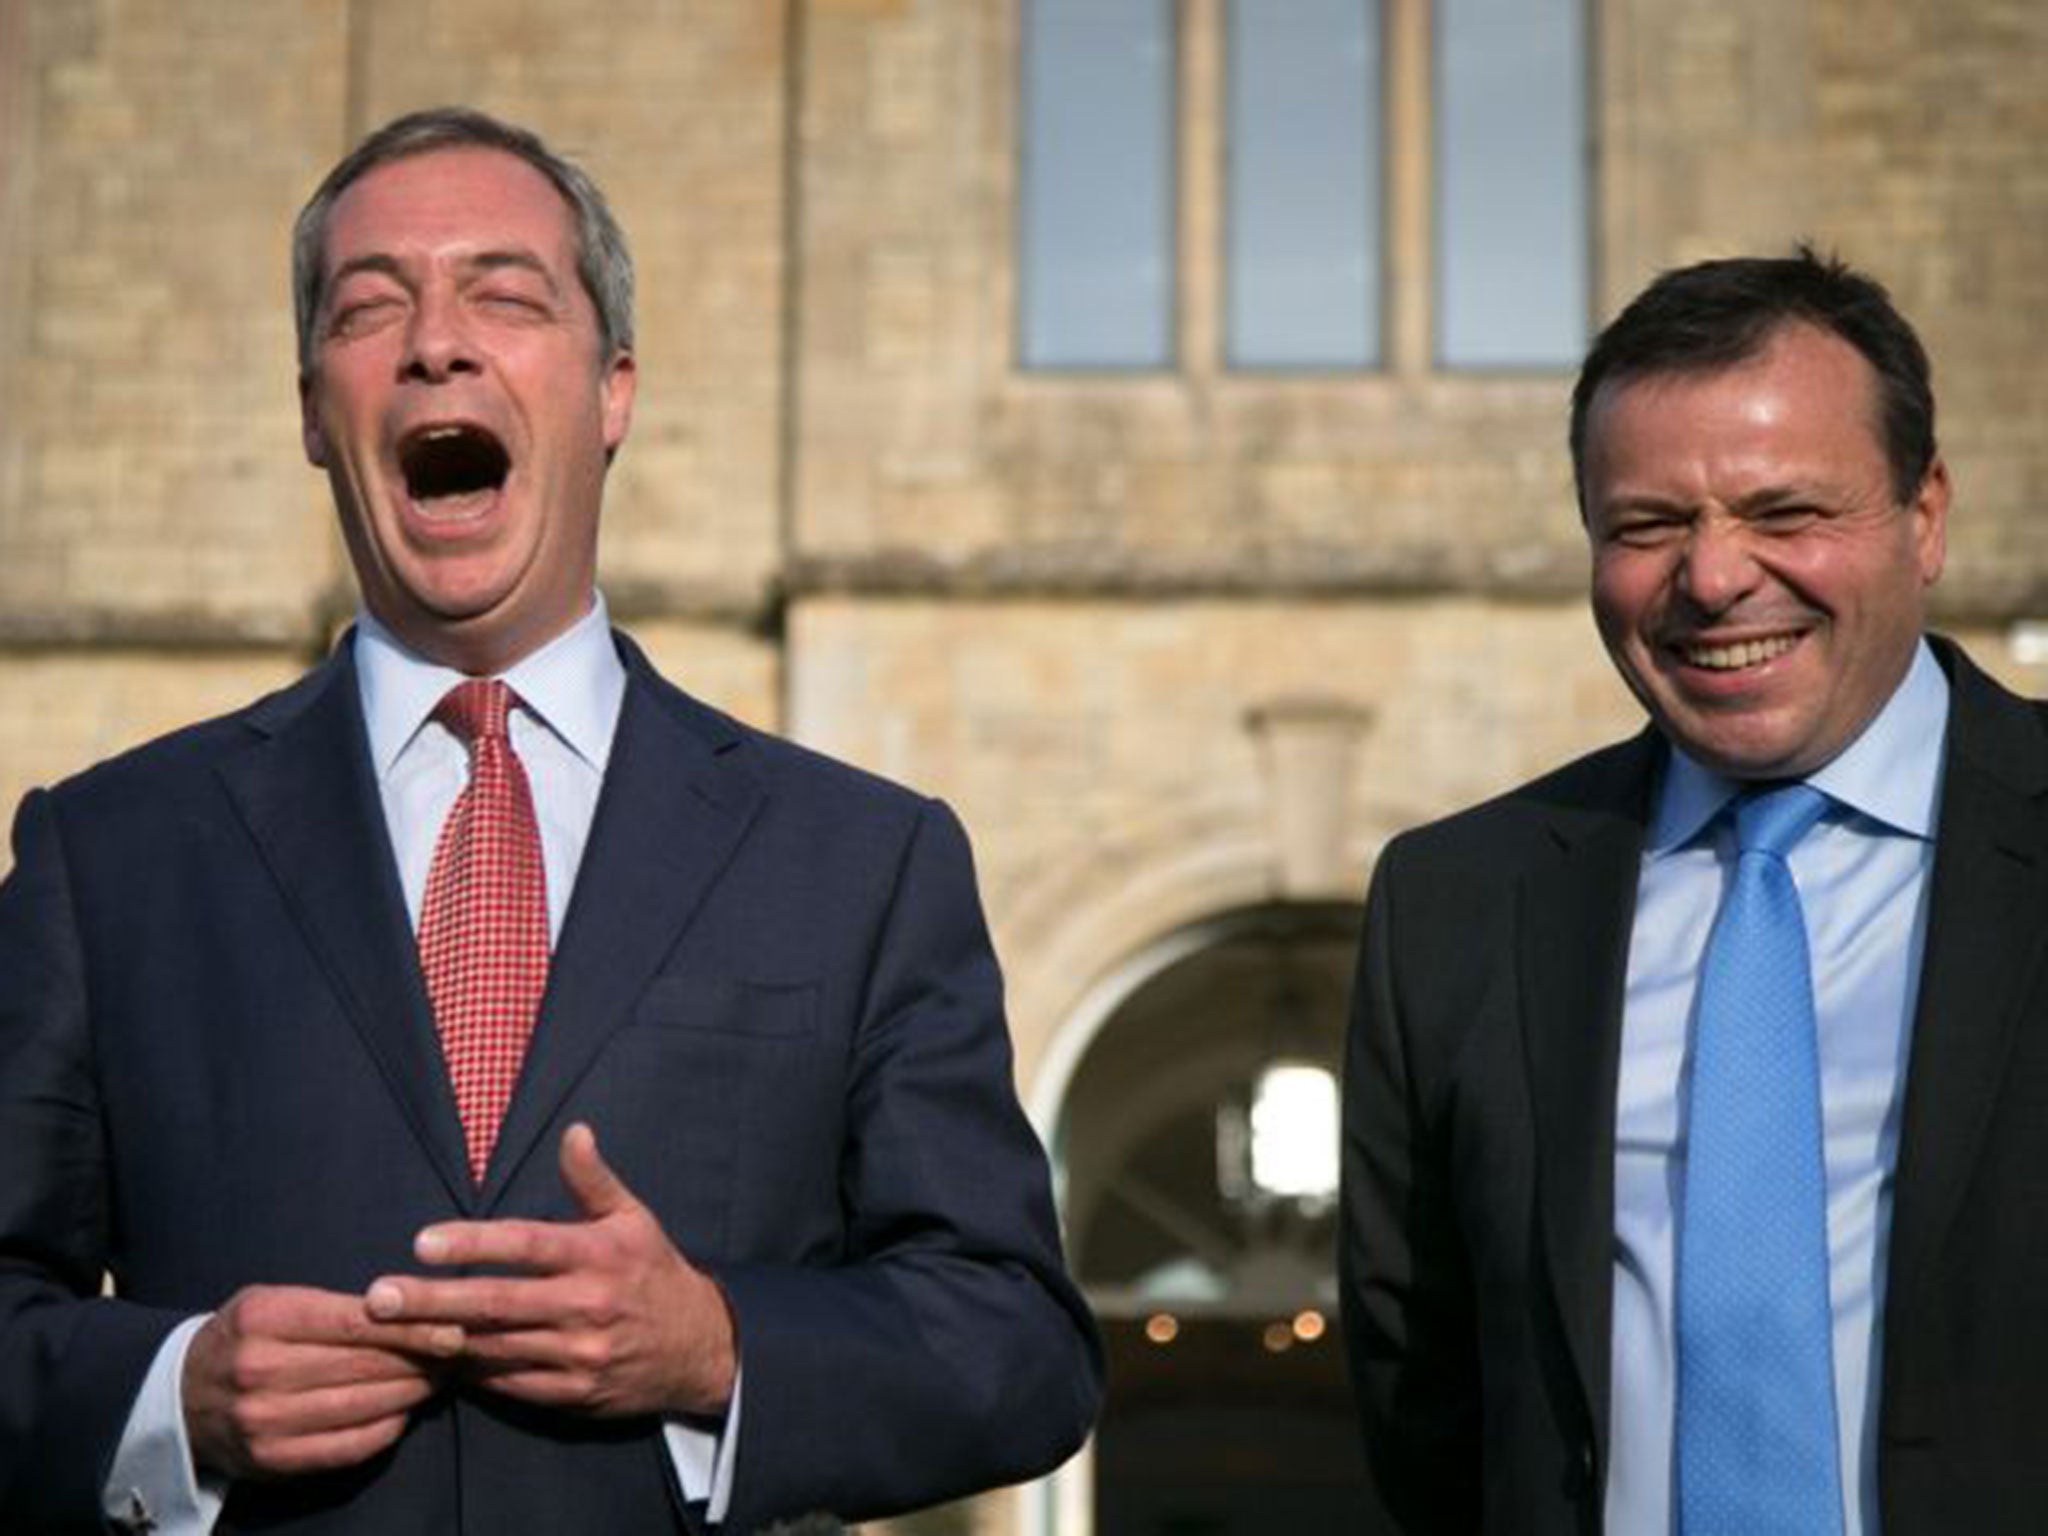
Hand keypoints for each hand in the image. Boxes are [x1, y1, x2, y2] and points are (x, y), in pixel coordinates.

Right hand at [183, 1284, 461, 1478]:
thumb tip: (411, 1309)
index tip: (455, 1328)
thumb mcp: (276, 1301)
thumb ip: (335, 1305)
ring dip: (412, 1393)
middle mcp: (261, 1371)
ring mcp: (265, 1422)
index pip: (356, 1323)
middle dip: (422, 1359)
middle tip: (459, 1353)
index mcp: (265, 1320)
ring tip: (440, 1377)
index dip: (412, 1327)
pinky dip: (386, 1428)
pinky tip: (404, 1410)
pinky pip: (348, 1446)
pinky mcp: (273, 1460)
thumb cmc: (246, 1336)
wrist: (178, 1397)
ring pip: (363, 1407)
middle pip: (365, 1366)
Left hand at [365, 1122, 736, 1417]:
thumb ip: (594, 1179)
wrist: (699, 1348)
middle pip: (497, 1303)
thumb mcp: (634, 1218)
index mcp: (599, 1255)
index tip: (422, 1243)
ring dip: (440, 1339)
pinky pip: (509, 1383)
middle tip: (378, 1298)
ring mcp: (579, 1355)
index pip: (526, 1245)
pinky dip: (471, 1372)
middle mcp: (587, 1306)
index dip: (473, 1244)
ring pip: (495, 1347)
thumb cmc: (654, 1272)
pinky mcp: (573, 1394)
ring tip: (388, 1331)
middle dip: (432, 1301)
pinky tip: (435, 1359)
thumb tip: (574, 1131)